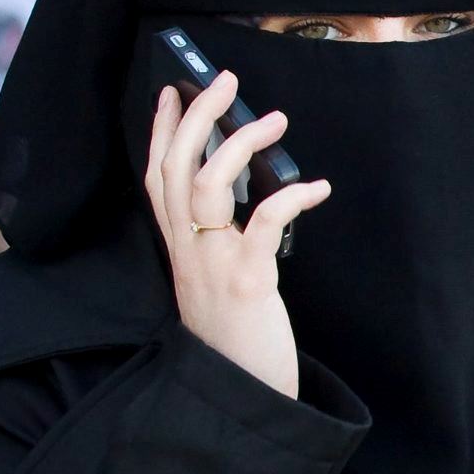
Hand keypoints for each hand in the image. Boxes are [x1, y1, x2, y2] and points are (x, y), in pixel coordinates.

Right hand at [145, 74, 327, 399]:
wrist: (241, 394)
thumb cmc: (238, 338)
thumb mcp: (217, 282)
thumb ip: (221, 243)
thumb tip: (254, 199)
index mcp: (178, 248)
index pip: (157, 177)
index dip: (162, 131)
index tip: (171, 91)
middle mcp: (186, 250)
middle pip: (176, 167)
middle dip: (196, 116)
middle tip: (223, 79)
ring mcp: (211, 263)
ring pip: (206, 185)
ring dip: (238, 144)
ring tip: (273, 118)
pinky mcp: (245, 281)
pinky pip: (262, 224)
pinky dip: (288, 197)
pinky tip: (316, 186)